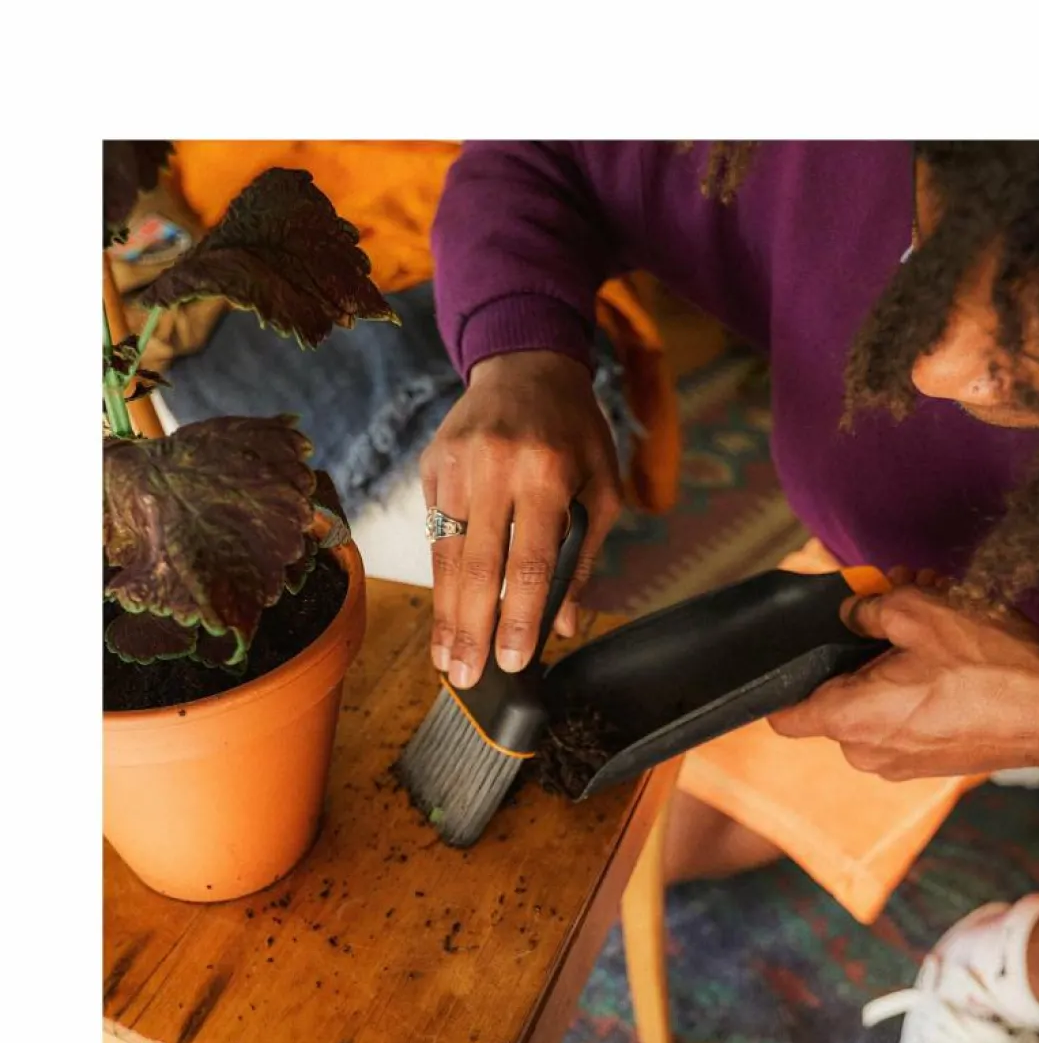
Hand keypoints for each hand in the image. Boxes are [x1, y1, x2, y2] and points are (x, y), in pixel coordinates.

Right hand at [420, 350, 622, 687]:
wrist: (526, 363)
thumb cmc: (575, 433)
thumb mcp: (602, 487)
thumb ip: (582, 557)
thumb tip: (561, 625)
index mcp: (548, 472)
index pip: (530, 561)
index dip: (519, 617)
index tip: (514, 662)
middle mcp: (496, 467)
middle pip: (479, 565)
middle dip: (473, 630)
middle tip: (468, 680)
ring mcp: (456, 464)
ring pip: (447, 554)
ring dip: (446, 615)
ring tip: (448, 662)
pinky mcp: (432, 465)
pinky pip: (434, 533)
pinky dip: (438, 580)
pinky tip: (441, 618)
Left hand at [770, 581, 1038, 792]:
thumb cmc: (991, 667)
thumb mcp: (919, 612)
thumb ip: (867, 608)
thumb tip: (851, 611)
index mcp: (849, 720)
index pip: (783, 716)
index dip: (785, 680)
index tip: (801, 652)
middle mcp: (866, 752)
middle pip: (837, 695)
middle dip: (860, 649)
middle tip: (893, 605)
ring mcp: (899, 762)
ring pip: (874, 703)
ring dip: (893, 662)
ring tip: (932, 619)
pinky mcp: (930, 761)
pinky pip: (903, 718)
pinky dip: (915, 686)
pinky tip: (949, 651)